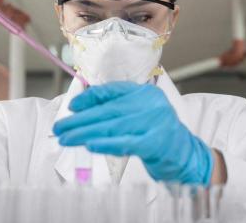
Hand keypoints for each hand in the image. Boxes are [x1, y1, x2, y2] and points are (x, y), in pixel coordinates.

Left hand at [53, 82, 213, 184]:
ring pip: (112, 126)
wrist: (187, 155)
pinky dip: (105, 144)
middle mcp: (151, 104)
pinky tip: (89, 145)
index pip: (113, 91)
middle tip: (59, 128)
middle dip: (80, 120)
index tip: (72, 107)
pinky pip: (125, 143)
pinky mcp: (156, 143)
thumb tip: (81, 109)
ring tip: (66, 138)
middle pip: (108, 111)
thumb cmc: (157, 134)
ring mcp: (155, 122)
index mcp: (145, 93)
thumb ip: (117, 109)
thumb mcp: (139, 115)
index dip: (90, 98)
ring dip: (85, 133)